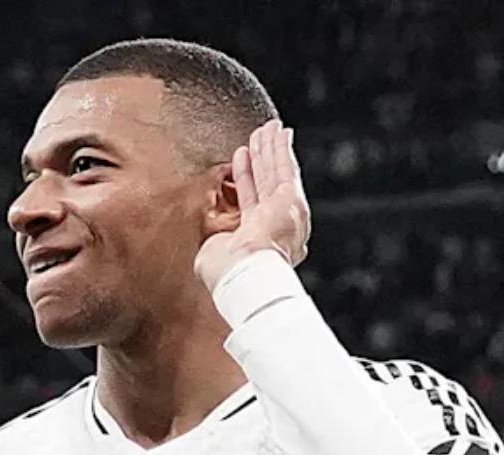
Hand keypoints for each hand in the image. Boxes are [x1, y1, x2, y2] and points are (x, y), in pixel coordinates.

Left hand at [194, 119, 311, 292]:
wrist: (246, 276)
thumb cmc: (228, 276)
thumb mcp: (215, 254)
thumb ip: (215, 242)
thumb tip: (212, 245)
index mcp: (260, 241)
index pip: (253, 202)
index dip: (248, 181)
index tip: (243, 164)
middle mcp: (279, 227)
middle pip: (268, 183)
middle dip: (263, 159)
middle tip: (260, 138)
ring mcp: (288, 213)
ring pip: (277, 172)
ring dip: (271, 148)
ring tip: (266, 128)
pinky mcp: (291, 198)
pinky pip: (284, 167)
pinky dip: (280, 148)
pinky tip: (276, 132)